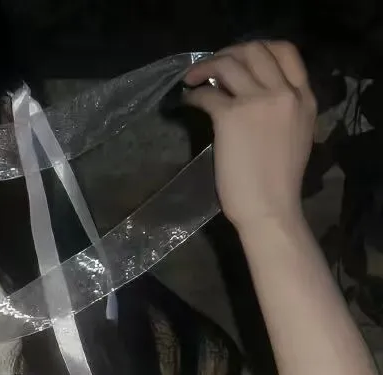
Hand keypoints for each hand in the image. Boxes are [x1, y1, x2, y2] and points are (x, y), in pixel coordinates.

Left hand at [183, 41, 316, 231]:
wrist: (270, 208)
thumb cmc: (279, 183)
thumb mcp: (297, 136)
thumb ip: (286, 111)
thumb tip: (257, 98)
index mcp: (305, 97)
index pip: (285, 51)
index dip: (257, 49)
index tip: (238, 59)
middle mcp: (284, 93)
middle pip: (254, 50)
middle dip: (227, 52)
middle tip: (209, 67)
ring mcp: (258, 102)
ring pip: (229, 64)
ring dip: (204, 67)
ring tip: (191, 80)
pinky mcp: (231, 116)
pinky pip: (207, 93)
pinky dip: (194, 94)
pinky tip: (187, 102)